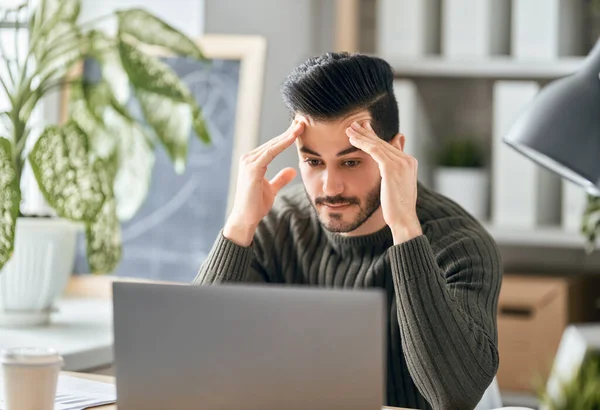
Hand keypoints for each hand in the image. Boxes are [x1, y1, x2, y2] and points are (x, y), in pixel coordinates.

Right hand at [224, 120, 304, 245]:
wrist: (246, 218)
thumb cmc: (255, 205)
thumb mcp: (271, 189)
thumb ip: (280, 179)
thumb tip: (292, 170)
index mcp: (253, 161)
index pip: (273, 146)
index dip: (286, 137)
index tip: (300, 128)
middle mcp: (248, 158)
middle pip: (273, 142)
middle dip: (288, 131)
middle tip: (303, 121)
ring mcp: (248, 162)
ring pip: (272, 145)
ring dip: (287, 135)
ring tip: (300, 125)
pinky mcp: (251, 168)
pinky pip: (270, 152)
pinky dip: (282, 144)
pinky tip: (293, 137)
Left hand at [345, 121, 421, 243]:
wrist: (403, 219)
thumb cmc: (397, 207)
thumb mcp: (396, 186)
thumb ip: (394, 171)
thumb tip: (389, 162)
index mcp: (409, 162)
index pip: (388, 145)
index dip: (374, 137)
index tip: (362, 130)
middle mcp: (407, 160)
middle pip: (383, 142)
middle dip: (366, 132)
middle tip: (353, 124)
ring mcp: (401, 163)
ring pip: (377, 144)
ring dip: (361, 135)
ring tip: (349, 129)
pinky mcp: (391, 168)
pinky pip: (374, 151)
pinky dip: (362, 143)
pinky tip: (352, 140)